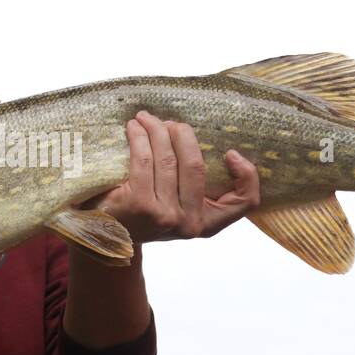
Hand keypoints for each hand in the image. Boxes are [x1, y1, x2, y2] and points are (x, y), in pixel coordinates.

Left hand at [88, 110, 260, 243]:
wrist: (107, 235)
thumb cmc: (146, 214)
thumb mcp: (180, 207)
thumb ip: (198, 188)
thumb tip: (214, 145)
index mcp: (206, 222)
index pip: (245, 202)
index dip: (247, 174)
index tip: (231, 152)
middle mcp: (189, 222)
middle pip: (196, 165)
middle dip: (183, 135)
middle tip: (170, 123)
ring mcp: (165, 215)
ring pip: (168, 158)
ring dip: (156, 130)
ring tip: (146, 119)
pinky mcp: (140, 204)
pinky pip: (144, 159)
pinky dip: (139, 137)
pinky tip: (134, 128)